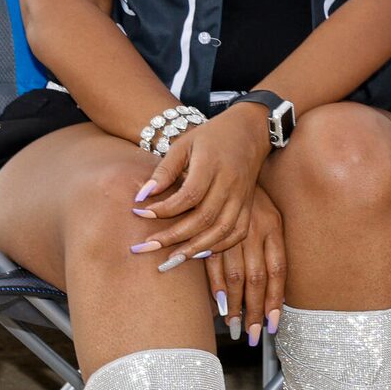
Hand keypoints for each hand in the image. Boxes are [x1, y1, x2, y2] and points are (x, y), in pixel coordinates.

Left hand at [131, 106, 271, 271]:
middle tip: (147, 246)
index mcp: (212, 165)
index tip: (140, 213)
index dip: (164, 209)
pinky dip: (220, 246)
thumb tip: (141, 197)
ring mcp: (243, 196)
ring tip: (171, 259)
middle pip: (204, 218)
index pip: (189, 196)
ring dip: (196, 248)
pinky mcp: (249, 205)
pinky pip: (238, 232)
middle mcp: (230, 184)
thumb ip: (164, 171)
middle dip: (174, 236)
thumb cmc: (211, 136)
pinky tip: (199, 252)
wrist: (251, 130)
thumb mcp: (183, 144)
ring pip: (222, 230)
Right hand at [203, 191, 287, 344]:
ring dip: (234, 304)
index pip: (278, 271)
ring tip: (232, 326)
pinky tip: (217, 303)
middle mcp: (255, 230)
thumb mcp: (271, 217)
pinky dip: (215, 283)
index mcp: (274, 228)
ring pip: (236, 274)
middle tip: (249, 335)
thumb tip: (273, 288)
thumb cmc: (253, 197)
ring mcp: (232, 230)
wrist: (231, 157)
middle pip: (257, 278)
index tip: (272, 324)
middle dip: (254, 309)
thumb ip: (271, 248)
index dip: (274, 299)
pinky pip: (213, 261)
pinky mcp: (211, 228)